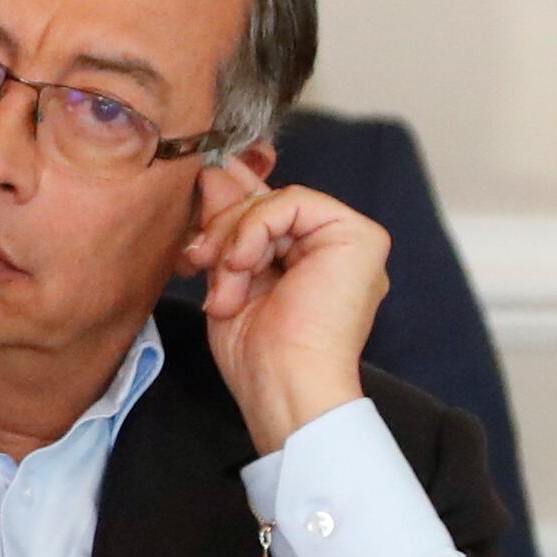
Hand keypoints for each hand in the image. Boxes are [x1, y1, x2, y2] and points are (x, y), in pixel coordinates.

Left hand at [181, 166, 391, 455]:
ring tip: (226, 286)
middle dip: (221, 230)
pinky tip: (243, 266)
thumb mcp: (229, 276)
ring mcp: (351, 241)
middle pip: (265, 203)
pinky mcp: (361, 237)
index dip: (227, 212)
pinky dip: (254, 230)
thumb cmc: (259, 354)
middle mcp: (333, 248)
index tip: (195, 235)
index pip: (265, 211)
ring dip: (234, 241)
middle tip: (198, 261)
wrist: (285, 386)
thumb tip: (218, 170)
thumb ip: (230, 225)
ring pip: (274, 201)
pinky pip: (292, 202)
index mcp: (309, 260)